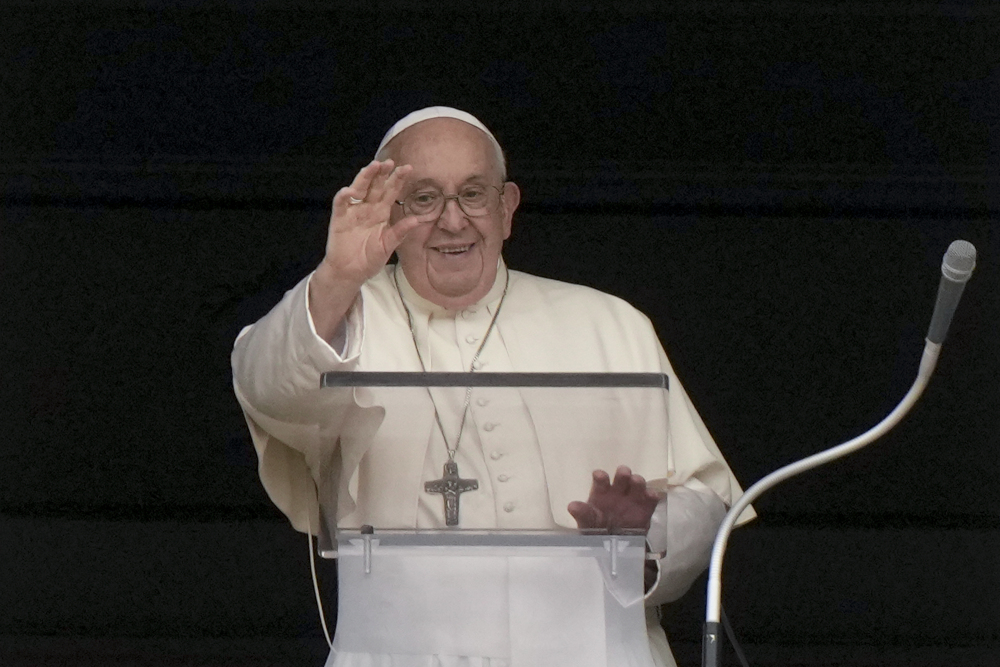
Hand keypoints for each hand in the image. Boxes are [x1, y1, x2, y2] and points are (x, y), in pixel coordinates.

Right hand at [322, 160, 421, 286]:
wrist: (351, 272)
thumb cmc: (370, 259)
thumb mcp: (388, 246)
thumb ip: (400, 232)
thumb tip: (417, 220)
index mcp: (381, 212)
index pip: (391, 192)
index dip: (398, 180)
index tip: (408, 168)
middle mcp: (368, 207)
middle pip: (375, 186)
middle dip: (382, 173)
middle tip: (389, 162)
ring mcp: (353, 211)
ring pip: (359, 189)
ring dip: (365, 177)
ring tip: (373, 167)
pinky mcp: (339, 218)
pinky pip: (341, 204)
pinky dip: (344, 197)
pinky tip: (350, 191)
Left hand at [567, 466, 661, 532]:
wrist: (615, 546)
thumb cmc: (598, 528)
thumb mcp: (587, 523)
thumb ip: (583, 514)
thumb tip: (572, 506)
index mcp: (601, 492)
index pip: (601, 480)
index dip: (600, 476)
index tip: (599, 475)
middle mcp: (617, 491)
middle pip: (622, 477)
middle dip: (623, 473)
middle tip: (623, 473)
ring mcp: (632, 498)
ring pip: (637, 484)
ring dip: (637, 481)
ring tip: (636, 482)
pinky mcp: (646, 508)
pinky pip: (651, 499)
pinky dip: (652, 495)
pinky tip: (651, 495)